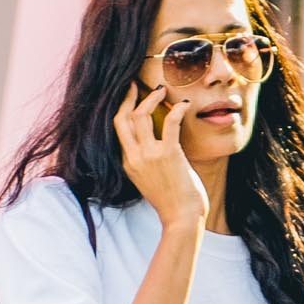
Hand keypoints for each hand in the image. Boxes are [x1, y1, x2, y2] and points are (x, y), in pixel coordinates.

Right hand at [114, 85, 206, 226]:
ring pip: (141, 115)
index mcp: (127, 163)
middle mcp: (134, 158)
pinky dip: (178, 109)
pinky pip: (171, 122)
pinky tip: (184, 105)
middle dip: (128, 97)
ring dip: (152, 98)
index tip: (130, 96)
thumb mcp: (148, 180)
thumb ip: (145, 161)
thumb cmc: (170, 201)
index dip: (123, 108)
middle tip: (137, 84)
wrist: (181, 218)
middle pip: (122, 118)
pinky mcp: (169, 154)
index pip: (118, 129)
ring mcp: (150, 156)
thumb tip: (155, 142)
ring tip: (162, 91)